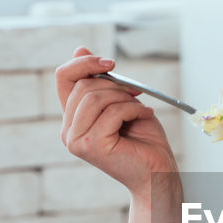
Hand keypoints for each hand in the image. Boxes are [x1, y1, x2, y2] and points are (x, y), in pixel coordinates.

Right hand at [56, 47, 178, 194]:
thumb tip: (79, 49)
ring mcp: (77, 140)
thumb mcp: (121, 102)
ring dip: (124, 97)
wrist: (158, 173)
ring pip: (95, 97)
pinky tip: (146, 115)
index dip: (85, 63)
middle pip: (83, 85)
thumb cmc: (144, 140)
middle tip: (136, 93)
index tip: (111, 62)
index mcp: (72, 119)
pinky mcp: (92, 146)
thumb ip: (101, 81)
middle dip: (114, 84)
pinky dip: (134, 109)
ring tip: (140, 108)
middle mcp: (69, 131)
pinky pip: (111, 112)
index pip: (63, 77)